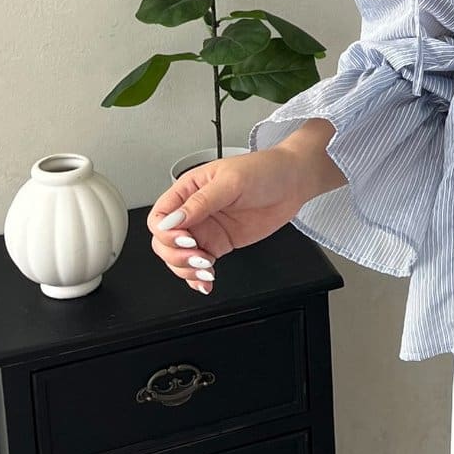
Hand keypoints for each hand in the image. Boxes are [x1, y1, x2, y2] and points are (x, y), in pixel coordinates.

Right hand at [146, 148, 316, 292]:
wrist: (293, 182)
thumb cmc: (264, 170)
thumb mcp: (231, 181)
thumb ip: (201, 202)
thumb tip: (173, 221)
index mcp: (188, 190)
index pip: (160, 217)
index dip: (166, 234)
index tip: (186, 240)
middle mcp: (193, 212)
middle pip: (164, 242)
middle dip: (176, 255)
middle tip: (200, 257)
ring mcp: (206, 230)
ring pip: (178, 258)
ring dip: (186, 270)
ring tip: (207, 271)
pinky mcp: (220, 243)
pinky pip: (199, 264)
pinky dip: (197, 278)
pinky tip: (205, 283)